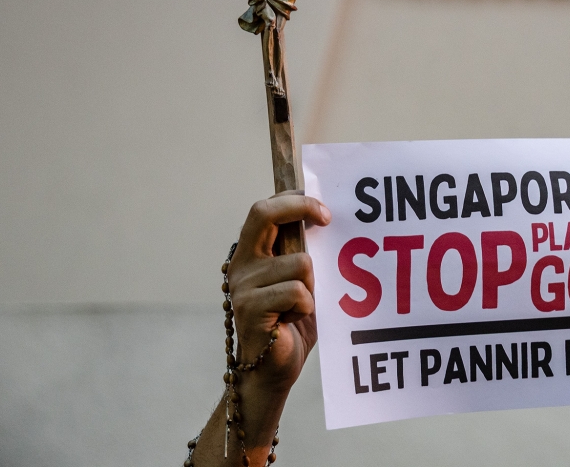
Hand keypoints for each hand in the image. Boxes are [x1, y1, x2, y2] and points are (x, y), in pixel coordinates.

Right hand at [227, 191, 331, 388]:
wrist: (273, 371)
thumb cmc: (291, 323)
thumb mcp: (297, 280)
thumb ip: (300, 253)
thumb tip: (324, 220)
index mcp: (251, 253)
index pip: (264, 209)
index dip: (293, 199)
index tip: (323, 207)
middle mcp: (242, 264)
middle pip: (264, 215)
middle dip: (301, 208)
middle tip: (327, 219)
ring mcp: (243, 285)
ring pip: (299, 262)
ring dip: (312, 285)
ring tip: (301, 305)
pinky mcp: (250, 308)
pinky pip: (297, 292)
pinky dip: (306, 306)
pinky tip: (293, 320)